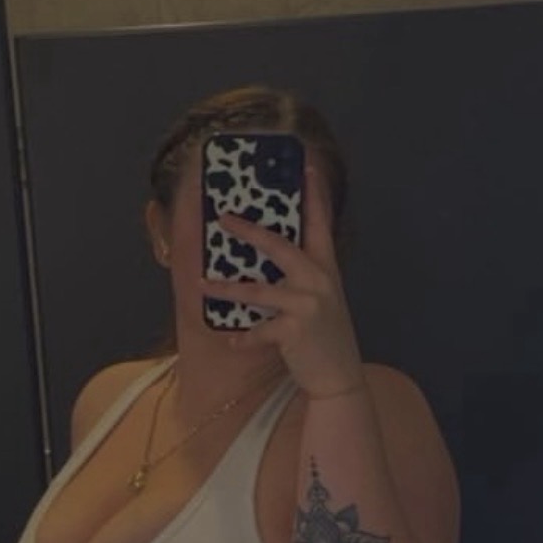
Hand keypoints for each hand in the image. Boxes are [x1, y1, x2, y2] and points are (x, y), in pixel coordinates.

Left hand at [200, 162, 365, 399]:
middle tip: (223, 218)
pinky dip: (243, 337)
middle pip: (280, 246)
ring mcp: (307, 305)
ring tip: (203, 284)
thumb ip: (301, 276)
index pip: (321, 222)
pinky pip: (259, 330)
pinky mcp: (295, 331)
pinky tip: (232, 341)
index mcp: (326, 268)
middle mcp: (319, 281)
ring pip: (258, 290)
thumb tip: (266, 260)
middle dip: (249, 231)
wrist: (339, 376)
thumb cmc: (324, 336)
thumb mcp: (321, 299)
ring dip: (227, 288)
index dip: (314, 193)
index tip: (306, 165)